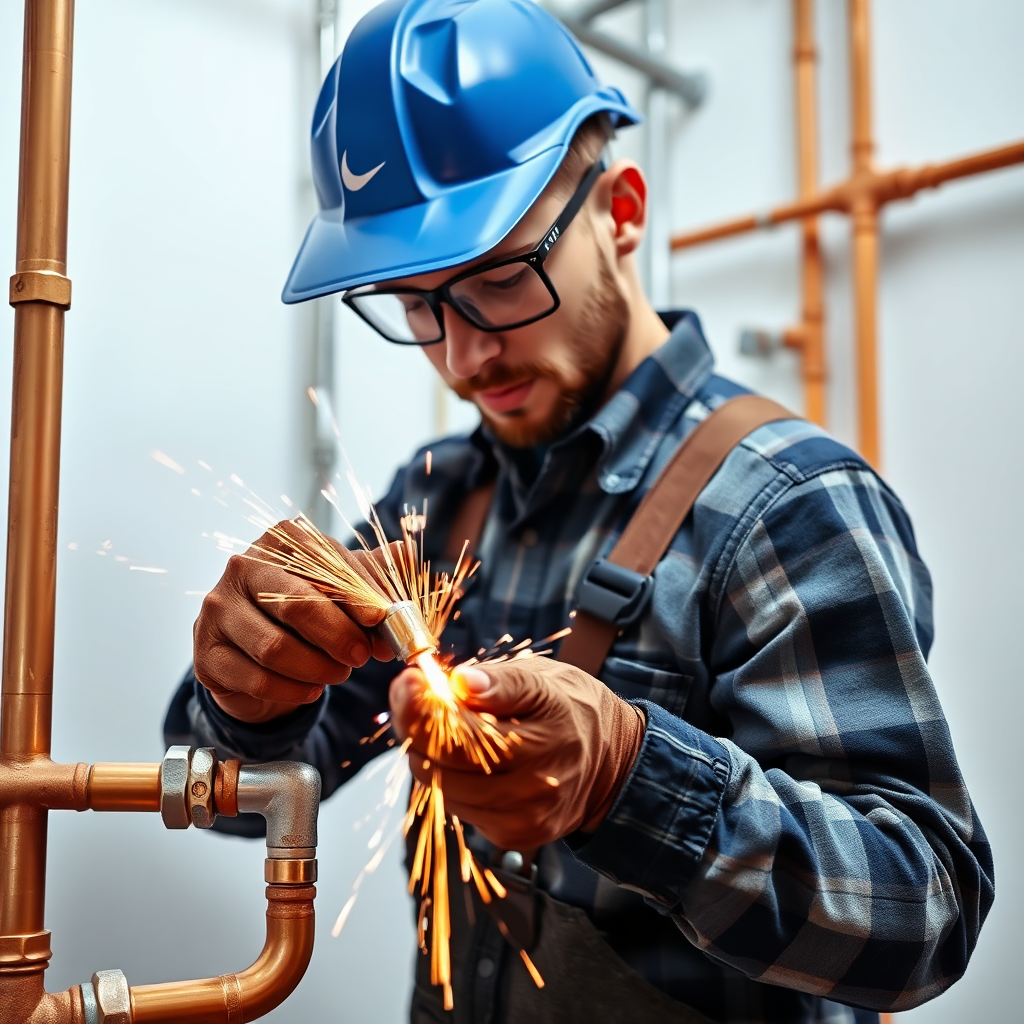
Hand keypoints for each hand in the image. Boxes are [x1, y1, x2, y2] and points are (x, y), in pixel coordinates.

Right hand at [194, 522, 393, 722]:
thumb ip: (371, 574)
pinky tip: (311, 689)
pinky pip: (256, 679)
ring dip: (318, 668)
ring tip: (338, 673)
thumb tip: (403, 553)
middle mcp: (242, 568)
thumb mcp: (339, 586)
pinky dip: (292, 691)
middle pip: (297, 604)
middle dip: (339, 635)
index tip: (383, 619)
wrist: (252, 651)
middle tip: (362, 656)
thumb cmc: (303, 610)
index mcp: (279, 542)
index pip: (323, 565)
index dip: (359, 595)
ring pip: (275, 648)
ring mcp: (217, 611)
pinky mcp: (206, 654)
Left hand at [389, 658, 644, 849]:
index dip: (427, 705)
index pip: (472, 724)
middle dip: (415, 726)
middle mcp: (540, 776)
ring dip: (426, 755)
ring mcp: (527, 812)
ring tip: (432, 728)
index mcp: (549, 727)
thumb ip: (499, 680)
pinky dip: (448, 781)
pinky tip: (458, 760)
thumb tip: (458, 682)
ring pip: (446, 787)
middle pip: (450, 759)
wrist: (612, 763)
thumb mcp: (544, 678)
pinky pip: (460, 808)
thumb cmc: (571, 711)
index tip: (408, 683)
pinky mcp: (516, 835)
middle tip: (406, 697)